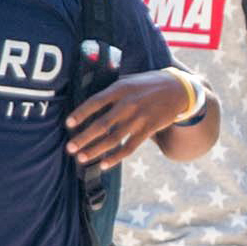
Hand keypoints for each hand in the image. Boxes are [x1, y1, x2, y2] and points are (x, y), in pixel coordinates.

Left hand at [66, 71, 200, 170]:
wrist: (178, 89)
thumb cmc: (148, 84)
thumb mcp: (129, 80)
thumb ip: (111, 90)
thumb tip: (90, 102)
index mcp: (120, 89)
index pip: (96, 102)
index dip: (81, 113)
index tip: (68, 124)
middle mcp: (128, 104)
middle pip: (102, 124)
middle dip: (83, 138)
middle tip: (69, 148)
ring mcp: (139, 118)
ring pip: (113, 139)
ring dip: (95, 150)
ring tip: (81, 158)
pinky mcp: (148, 130)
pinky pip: (129, 147)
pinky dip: (116, 157)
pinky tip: (104, 164)